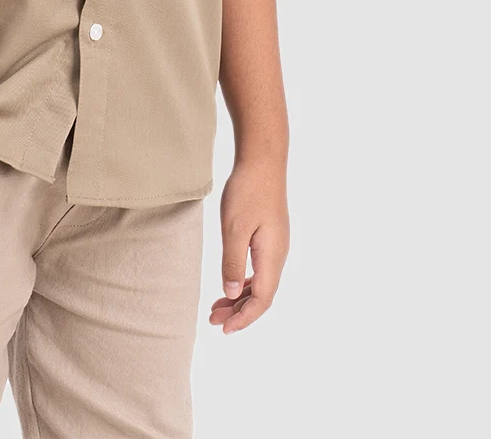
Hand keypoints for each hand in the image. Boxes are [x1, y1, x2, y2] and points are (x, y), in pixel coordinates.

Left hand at [209, 157, 288, 333]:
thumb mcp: (234, 227)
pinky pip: (260, 269)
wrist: (263, 161)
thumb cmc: (247, 191)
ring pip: (261, 283)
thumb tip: (233, 292)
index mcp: (272, 257)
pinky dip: (244, 281)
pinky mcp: (269, 237)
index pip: (262, 300)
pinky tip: (230, 282)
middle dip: (239, 312)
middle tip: (213, 319)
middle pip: (262, 295)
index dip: (244, 318)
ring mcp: (275, 246)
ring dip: (240, 297)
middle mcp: (278, 255)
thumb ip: (233, 262)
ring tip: (217, 306)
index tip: (224, 329)